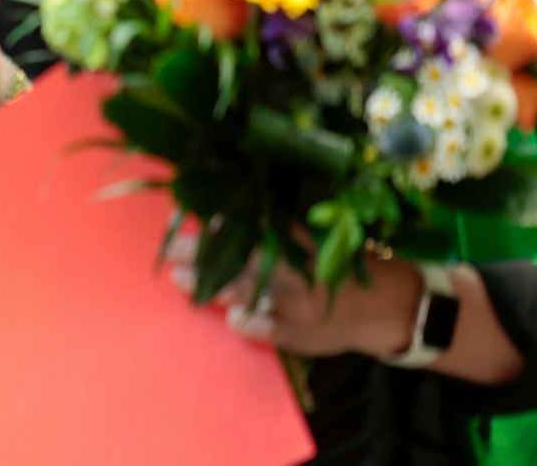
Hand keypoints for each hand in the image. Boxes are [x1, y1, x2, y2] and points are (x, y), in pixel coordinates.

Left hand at [167, 232, 420, 358]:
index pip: (253, 227)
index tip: (183, 212)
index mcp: (300, 242)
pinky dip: (244, 321)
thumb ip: (268, 229)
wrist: (377, 308)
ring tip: (179, 278)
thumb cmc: (331, 268)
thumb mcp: (307, 241)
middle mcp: (297, 270)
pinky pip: (263, 328)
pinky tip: (231, 315)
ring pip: (247, 292)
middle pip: (241, 258)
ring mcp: (297, 304)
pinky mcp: (298, 333)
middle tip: (168, 249)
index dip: (217, 222)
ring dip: (209, 285)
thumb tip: (214, 213)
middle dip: (200, 254)